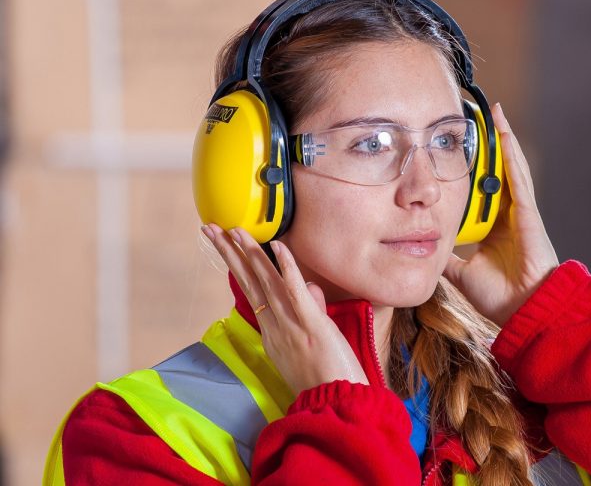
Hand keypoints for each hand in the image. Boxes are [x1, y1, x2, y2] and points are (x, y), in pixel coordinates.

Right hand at [201, 224, 368, 395]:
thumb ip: (310, 310)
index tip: (226, 244)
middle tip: (210, 229)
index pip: (252, 290)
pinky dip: (287, 268)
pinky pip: (296, 292)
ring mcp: (291, 325)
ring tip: (233, 230)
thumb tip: (311, 288)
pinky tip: (277, 246)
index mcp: (272, 332)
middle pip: (249, 282)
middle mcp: (275, 326)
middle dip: (229, 253)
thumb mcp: (312, 341)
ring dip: (249, 253)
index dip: (237, 265)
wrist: (337, 405)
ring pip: (266, 282)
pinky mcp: (312, 325)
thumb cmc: (327, 378)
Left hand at [443, 103, 558, 326]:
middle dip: (490, 145)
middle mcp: (509, 215)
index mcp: (495, 227)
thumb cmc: (500, 297)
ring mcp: (520, 211)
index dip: (475, 168)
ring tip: (495, 113)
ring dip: (503, 140)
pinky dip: (511, 155)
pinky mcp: (527, 212)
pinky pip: (518, 178)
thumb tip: (424, 248)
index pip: (482, 190)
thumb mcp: (462, 272)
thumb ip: (447, 258)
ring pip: (510, 168)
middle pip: (497, 172)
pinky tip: (505, 135)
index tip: (462, 148)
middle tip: (479, 117)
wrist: (524, 311)